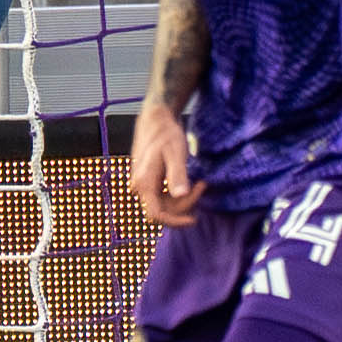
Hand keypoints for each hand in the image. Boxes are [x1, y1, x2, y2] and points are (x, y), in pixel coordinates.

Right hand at [128, 102, 198, 227]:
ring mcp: (141, 184)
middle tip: (202, 186)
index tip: (193, 220)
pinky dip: (177, 194)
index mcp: (143, 183)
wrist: (155, 120)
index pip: (155, 215)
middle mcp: (138, 187)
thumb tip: (181, 195)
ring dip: (182, 200)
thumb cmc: (166, 134)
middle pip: (162, 211)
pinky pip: (161, 196)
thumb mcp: (176, 153)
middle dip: (184, 205)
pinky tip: (189, 182)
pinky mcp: (146, 181)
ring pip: (162, 204)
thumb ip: (177, 175)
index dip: (174, 222)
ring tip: (199, 183)